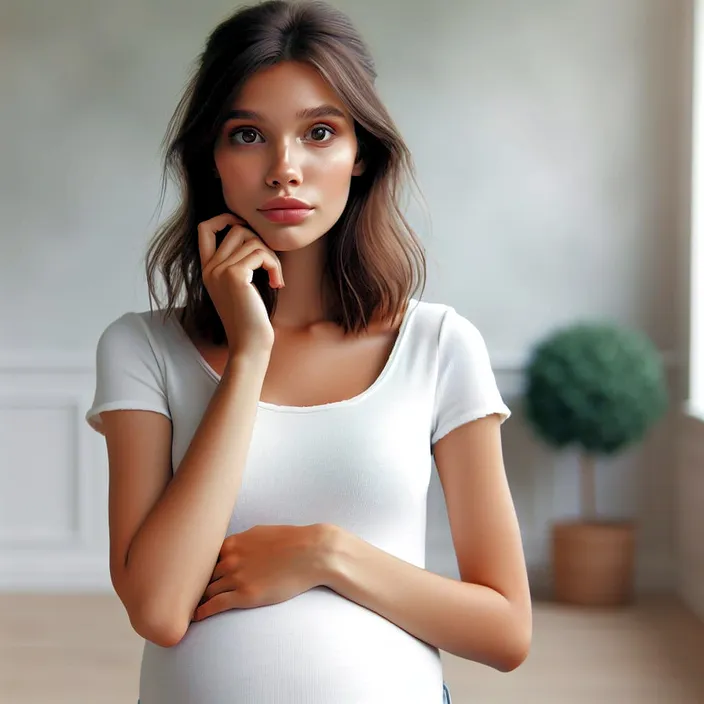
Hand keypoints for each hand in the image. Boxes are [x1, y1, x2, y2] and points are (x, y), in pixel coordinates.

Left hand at [192, 524, 331, 620]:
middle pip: (201, 576)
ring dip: (196, 600)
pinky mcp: (245, 595)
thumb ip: (242, 542)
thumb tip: (233, 548)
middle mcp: (230, 559)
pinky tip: (195, 618)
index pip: (203, 558)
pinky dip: (202, 612)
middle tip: (180, 595)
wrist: (311, 552)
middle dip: (192, 585)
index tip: (188, 577)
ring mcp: (236, 577)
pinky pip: (215, 605)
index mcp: (233, 543)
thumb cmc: (291, 541)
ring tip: (185, 610)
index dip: (196, 569)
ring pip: (206, 591)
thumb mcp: (261, 533)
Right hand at [198, 213, 284, 357]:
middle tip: (271, 266)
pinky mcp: (235, 276)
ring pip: (253, 240)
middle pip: (237, 230)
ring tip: (275, 278)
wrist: (249, 344)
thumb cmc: (250, 317)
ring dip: (271, 257)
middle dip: (261, 243)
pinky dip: (275, 265)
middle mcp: (210, 268)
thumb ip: (239, 262)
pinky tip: (277, 284)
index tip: (245, 228)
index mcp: (207, 269)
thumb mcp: (240, 286)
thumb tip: (253, 233)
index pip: (205, 228)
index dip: (224, 219)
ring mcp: (220, 271)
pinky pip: (261, 253)